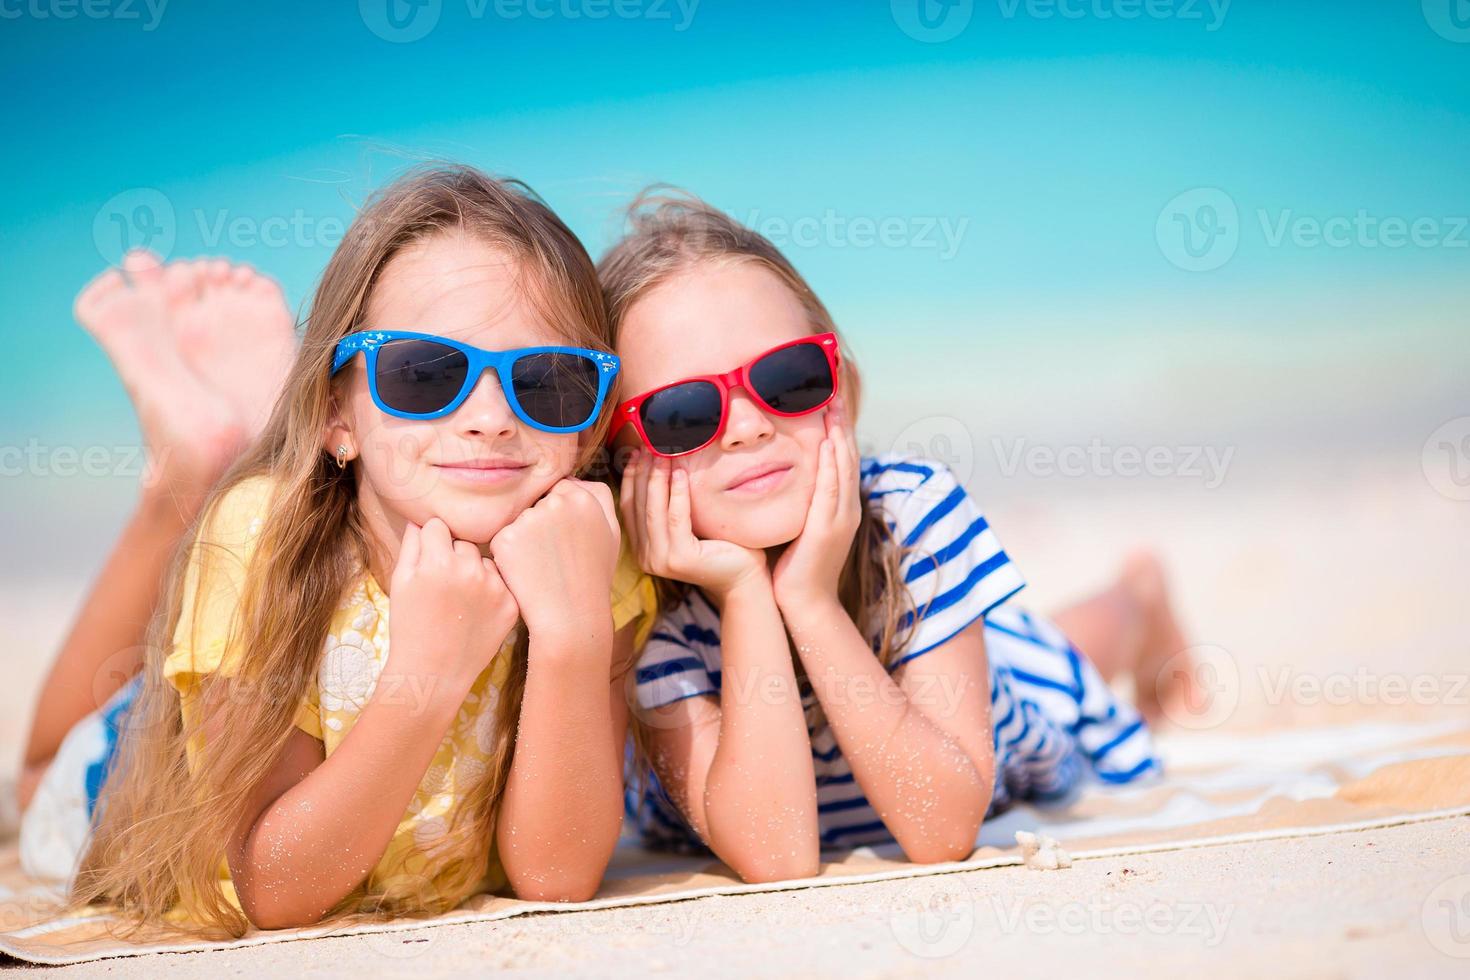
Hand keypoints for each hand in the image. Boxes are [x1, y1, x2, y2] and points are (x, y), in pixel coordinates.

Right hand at [388, 517, 519, 688]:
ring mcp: (495, 587)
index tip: (427, 559)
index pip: (438, 526)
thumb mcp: (401, 583)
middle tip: (443, 585)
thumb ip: (411, 545)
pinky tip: (477, 611)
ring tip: (460, 601)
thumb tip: (420, 518)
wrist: (433, 673)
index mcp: (438, 561)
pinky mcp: (511, 605)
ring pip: (485, 561)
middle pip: (464, 542)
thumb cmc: (410, 628)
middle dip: (453, 555)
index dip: (430, 541)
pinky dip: (492, 592)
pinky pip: (502, 583)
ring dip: (475, 571)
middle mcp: (470, 570)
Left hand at [490, 479, 620, 648]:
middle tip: (556, 556)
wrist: (571, 617)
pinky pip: (503, 538)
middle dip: (542, 524)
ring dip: (525, 539)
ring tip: (543, 566)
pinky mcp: (504, 539)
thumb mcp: (611, 533)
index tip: (566, 541)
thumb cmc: (593, 577)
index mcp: (582, 497)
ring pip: (519, 520)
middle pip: (538, 503)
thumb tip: (575, 478)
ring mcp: (528, 520)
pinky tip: (527, 573)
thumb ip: (599, 498)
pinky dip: (510, 555)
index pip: (560, 490)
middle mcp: (555, 502)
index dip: (561, 517)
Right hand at [620, 451, 766, 601]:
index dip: (631, 479)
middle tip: (647, 446)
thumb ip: (667, 506)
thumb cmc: (719, 546)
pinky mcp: (679, 558)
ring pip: (653, 511)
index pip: (629, 508)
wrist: (743, 577)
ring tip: (662, 453)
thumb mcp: (686, 524)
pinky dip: (677, 493)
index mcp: (643, 548)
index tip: (636, 454)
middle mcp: (646, 557)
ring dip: (656, 479)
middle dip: (642, 473)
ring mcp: (660, 560)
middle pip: (638, 507)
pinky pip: (676, 518)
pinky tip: (680, 472)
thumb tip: (656, 464)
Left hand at [772, 393, 861, 610]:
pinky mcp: (829, 527)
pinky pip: (832, 487)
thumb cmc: (795, 567)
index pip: (840, 456)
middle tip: (833, 386)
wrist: (805, 604)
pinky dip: (831, 462)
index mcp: (840, 504)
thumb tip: (776, 475)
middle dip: (840, 419)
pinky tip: (826, 441)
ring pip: (843, 464)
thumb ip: (795, 500)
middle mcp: (847, 506)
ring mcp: (842, 516)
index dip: (836, 426)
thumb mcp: (798, 525)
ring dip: (838, 432)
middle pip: (846, 452)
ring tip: (832, 402)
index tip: (828, 397)